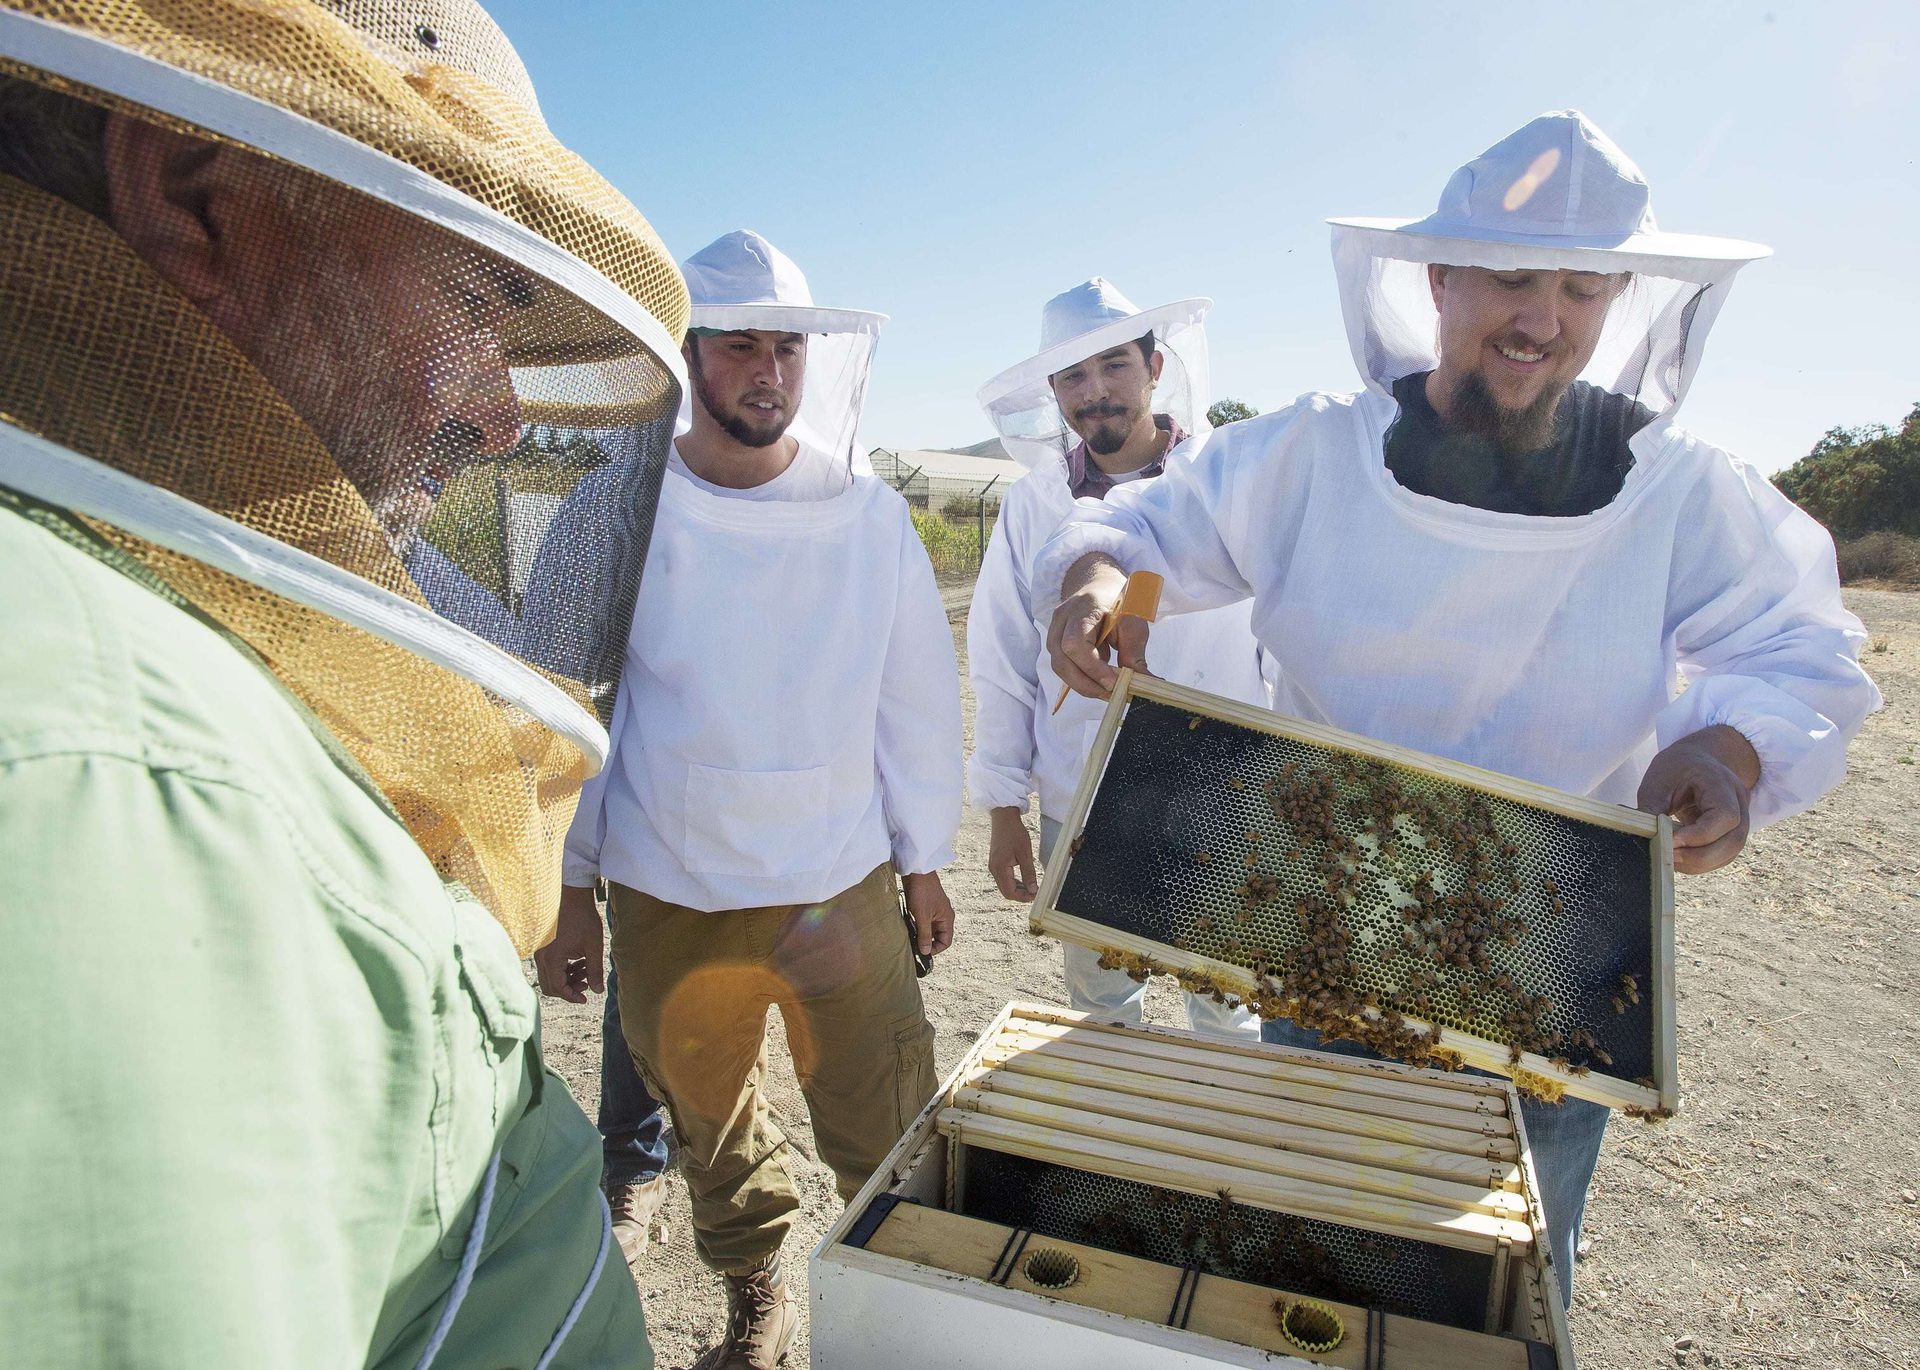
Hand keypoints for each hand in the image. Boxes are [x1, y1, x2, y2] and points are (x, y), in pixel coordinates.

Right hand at [534, 882, 604, 1001]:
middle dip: (569, 989)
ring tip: (587, 970)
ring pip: (549, 977)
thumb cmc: (583, 919)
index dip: (572, 996)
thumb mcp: (593, 946)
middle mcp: (541, 957)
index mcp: (553, 957)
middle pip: (550, 986)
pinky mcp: (543, 947)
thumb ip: (595, 970)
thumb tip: (597, 991)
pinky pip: (549, 967)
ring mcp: (540, 952)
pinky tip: (580, 961)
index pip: (558, 987)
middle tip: (587, 983)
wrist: (572, 897)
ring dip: (567, 979)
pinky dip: (563, 970)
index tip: (585, 999)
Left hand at [903, 870, 955, 956]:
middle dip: (927, 942)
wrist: (916, 872)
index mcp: (947, 918)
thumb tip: (926, 952)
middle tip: (914, 946)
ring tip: (910, 936)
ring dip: (921, 934)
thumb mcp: (923, 916)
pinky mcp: (926, 907)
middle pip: (938, 936)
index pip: (946, 941)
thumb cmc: (922, 892)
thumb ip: (925, 935)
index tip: (922, 952)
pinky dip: (917, 926)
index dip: (935, 949)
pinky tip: (909, 927)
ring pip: (930, 929)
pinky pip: (924, 922)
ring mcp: (934, 911)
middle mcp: (943, 916)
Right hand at [988, 807, 1037, 902]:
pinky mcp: (996, 863)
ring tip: (1032, 886)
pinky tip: (1024, 879)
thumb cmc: (1014, 833)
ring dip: (1018, 889)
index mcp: (1000, 868)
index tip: (1036, 895)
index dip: (1023, 897)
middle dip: (1021, 895)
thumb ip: (1028, 873)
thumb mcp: (1025, 853)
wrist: (1003, 818)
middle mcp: (994, 870)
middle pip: (1006, 892)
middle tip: (1035, 892)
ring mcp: (993, 867)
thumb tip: (1033, 890)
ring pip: (1005, 886)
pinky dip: (1014, 882)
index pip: (1010, 892)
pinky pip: (1004, 879)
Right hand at [1046, 553, 1149, 700]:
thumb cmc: (1120, 603)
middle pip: (1062, 660)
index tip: (1113, 682)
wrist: (1100, 586)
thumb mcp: (1134, 623)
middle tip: (1111, 693)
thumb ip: (1135, 653)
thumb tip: (1144, 684)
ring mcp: (1054, 630)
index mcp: (1084, 607)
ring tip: (1106, 690)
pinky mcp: (1055, 642)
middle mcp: (1062, 619)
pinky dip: (1080, 679)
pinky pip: (1063, 667)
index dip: (1092, 667)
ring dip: (1082, 684)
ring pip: (1059, 667)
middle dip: (1086, 683)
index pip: (1076, 643)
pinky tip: (1098, 682)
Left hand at [1637, 725, 1760, 875]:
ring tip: (1670, 859)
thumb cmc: (1676, 768)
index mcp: (1722, 783)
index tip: (1671, 842)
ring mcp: (1741, 819)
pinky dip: (1702, 861)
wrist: (1697, 759)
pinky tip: (1679, 858)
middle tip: (1668, 857)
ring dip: (1700, 862)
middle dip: (1700, 856)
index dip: (1700, 835)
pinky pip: (1722, 854)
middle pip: (1733, 840)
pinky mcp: (1731, 832)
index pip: (1724, 816)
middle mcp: (1739, 802)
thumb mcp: (1657, 784)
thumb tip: (1638, 839)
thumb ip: (1651, 811)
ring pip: (1730, 851)